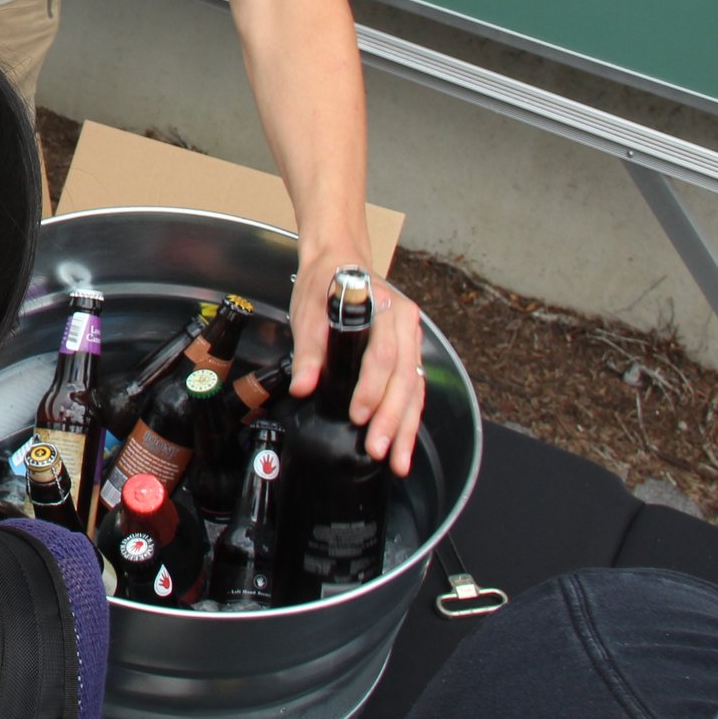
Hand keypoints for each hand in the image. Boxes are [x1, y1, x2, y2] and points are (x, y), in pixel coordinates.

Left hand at [288, 259, 425, 476]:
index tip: (359, 415)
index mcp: (382, 307)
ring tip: (398, 460)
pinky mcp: (410, 352)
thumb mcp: (309, 310)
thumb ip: (308, 349)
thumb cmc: (325, 282)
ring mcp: (412, 338)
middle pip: (404, 376)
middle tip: (379, 449)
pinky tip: (403, 444)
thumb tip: (303, 386)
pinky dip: (409, 418)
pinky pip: (414, 388)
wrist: (340, 258)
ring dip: (406, 426)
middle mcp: (405, 323)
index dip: (373, 388)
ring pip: (414, 388)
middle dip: (393, 417)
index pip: (383, 354)